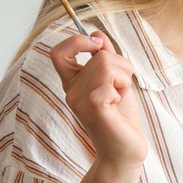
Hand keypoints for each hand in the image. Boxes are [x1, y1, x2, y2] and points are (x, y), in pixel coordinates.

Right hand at [50, 31, 146, 177]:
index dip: (77, 40)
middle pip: (99, 56)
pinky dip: (121, 89)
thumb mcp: (115, 79)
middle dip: (122, 66)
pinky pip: (109, 82)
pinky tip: (117, 105)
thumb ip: (106, 56)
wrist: (125, 148)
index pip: (58, 52)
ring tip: (120, 96)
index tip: (98, 44)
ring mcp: (80, 101)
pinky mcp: (93, 109)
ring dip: (124, 78)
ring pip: (107, 65)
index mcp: (73, 83)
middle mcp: (72, 92)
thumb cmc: (120, 115)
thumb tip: (97, 33)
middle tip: (122, 87)